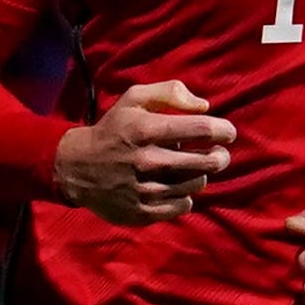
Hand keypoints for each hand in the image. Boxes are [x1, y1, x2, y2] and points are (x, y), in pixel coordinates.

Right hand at [52, 81, 232, 223]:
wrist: (76, 167)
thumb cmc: (112, 129)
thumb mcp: (133, 98)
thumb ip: (169, 92)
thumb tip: (204, 105)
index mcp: (146, 130)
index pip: (201, 130)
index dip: (223, 130)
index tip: (228, 132)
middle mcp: (147, 161)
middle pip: (205, 161)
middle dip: (220, 156)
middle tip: (219, 154)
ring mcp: (145, 189)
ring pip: (195, 184)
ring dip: (200, 175)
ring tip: (192, 168)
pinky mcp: (142, 212)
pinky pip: (182, 205)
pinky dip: (186, 196)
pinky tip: (177, 187)